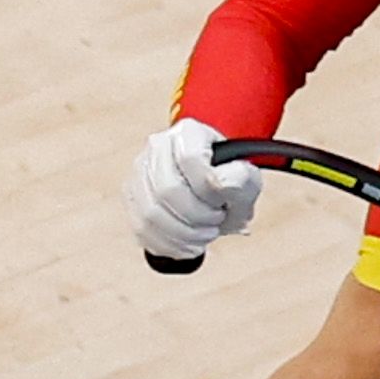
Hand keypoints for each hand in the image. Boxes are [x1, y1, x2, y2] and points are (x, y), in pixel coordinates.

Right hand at [126, 117, 259, 267]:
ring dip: (185, 234)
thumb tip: (220, 187)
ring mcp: (139, 175)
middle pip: (167, 189)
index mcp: (187, 133)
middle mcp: (156, 149)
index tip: (223, 201)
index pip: (190, 159)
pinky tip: (190, 245)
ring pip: (151, 214)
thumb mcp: (246, 176)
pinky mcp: (132, 202)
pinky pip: (143, 230)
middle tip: (216, 221)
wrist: (211, 185)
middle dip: (197, 216)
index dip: (209, 189)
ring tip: (205, 234)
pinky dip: (171, 245)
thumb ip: (240, 179)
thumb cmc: (227, 178)